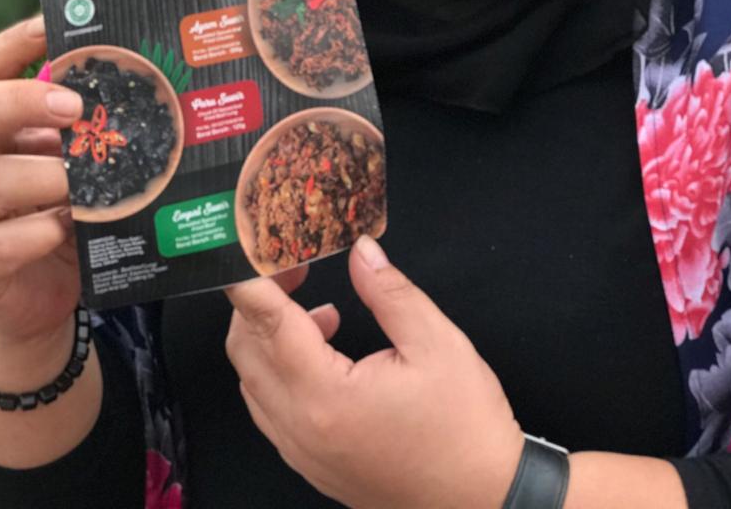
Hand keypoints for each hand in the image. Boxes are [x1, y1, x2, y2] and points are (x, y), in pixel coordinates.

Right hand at [0, 16, 84, 347]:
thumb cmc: (51, 211)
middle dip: (17, 102)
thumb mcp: (60, 161)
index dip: (8, 46)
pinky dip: (36, 234)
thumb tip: (135, 81)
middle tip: (73, 106)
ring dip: (43, 176)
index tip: (48, 25)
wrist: (29, 299)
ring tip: (83, 181)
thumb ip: (75, 129)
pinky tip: (65, 229)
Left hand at [226, 234, 523, 508]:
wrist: (485, 502)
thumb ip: (389, 292)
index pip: (266, 324)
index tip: (244, 247)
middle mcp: (300, 428)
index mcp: (325, 396)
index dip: (250, 280)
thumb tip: (361, 250)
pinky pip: (271, 409)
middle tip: (296, 270)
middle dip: (260, 301)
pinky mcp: (312, 464)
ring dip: (269, 336)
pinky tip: (324, 353)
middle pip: (247, 350)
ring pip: (254, 381)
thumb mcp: (437, 344)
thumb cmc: (465, 427)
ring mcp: (302, 452)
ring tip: (321, 312)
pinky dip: (280, 370)